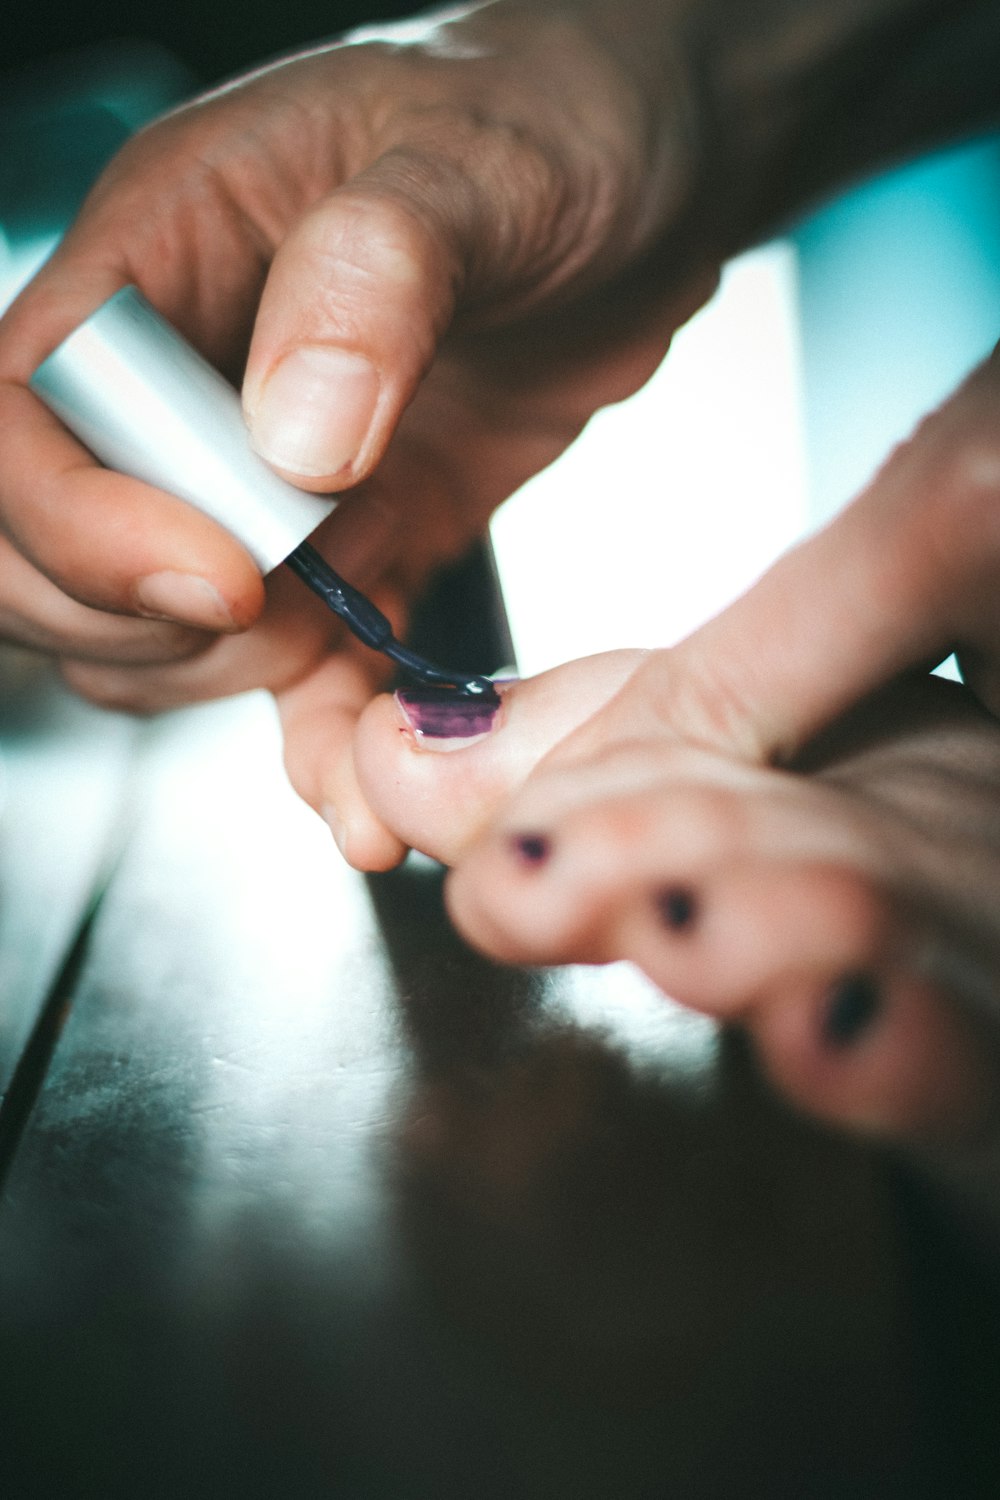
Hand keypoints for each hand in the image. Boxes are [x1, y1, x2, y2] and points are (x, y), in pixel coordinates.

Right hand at [0, 1, 714, 854]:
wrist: (652, 178)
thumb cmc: (562, 113)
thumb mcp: (482, 156)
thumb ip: (377, 275)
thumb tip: (295, 440)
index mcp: (161, 258)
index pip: (17, 419)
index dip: (81, 525)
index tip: (227, 576)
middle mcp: (185, 381)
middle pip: (46, 555)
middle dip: (137, 624)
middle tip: (277, 618)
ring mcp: (264, 479)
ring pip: (156, 638)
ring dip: (226, 695)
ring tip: (342, 682)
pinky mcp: (355, 549)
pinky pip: (299, 674)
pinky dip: (324, 740)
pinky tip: (370, 799)